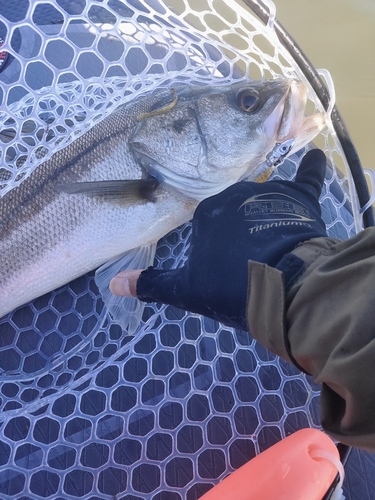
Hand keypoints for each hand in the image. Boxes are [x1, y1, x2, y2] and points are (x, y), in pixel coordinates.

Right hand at [110, 149, 326, 329]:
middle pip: (235, 208)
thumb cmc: (232, 284)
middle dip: (239, 229)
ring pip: (263, 197)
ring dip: (266, 213)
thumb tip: (113, 283)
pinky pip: (307, 178)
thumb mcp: (187, 289)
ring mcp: (268, 192)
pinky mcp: (300, 198)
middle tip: (249, 256)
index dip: (215, 244)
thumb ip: (152, 284)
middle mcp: (235, 193)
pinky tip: (317, 158)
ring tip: (274, 241)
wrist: (284, 287)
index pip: (206, 221)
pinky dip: (312, 170)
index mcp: (206, 212)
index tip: (224, 264)